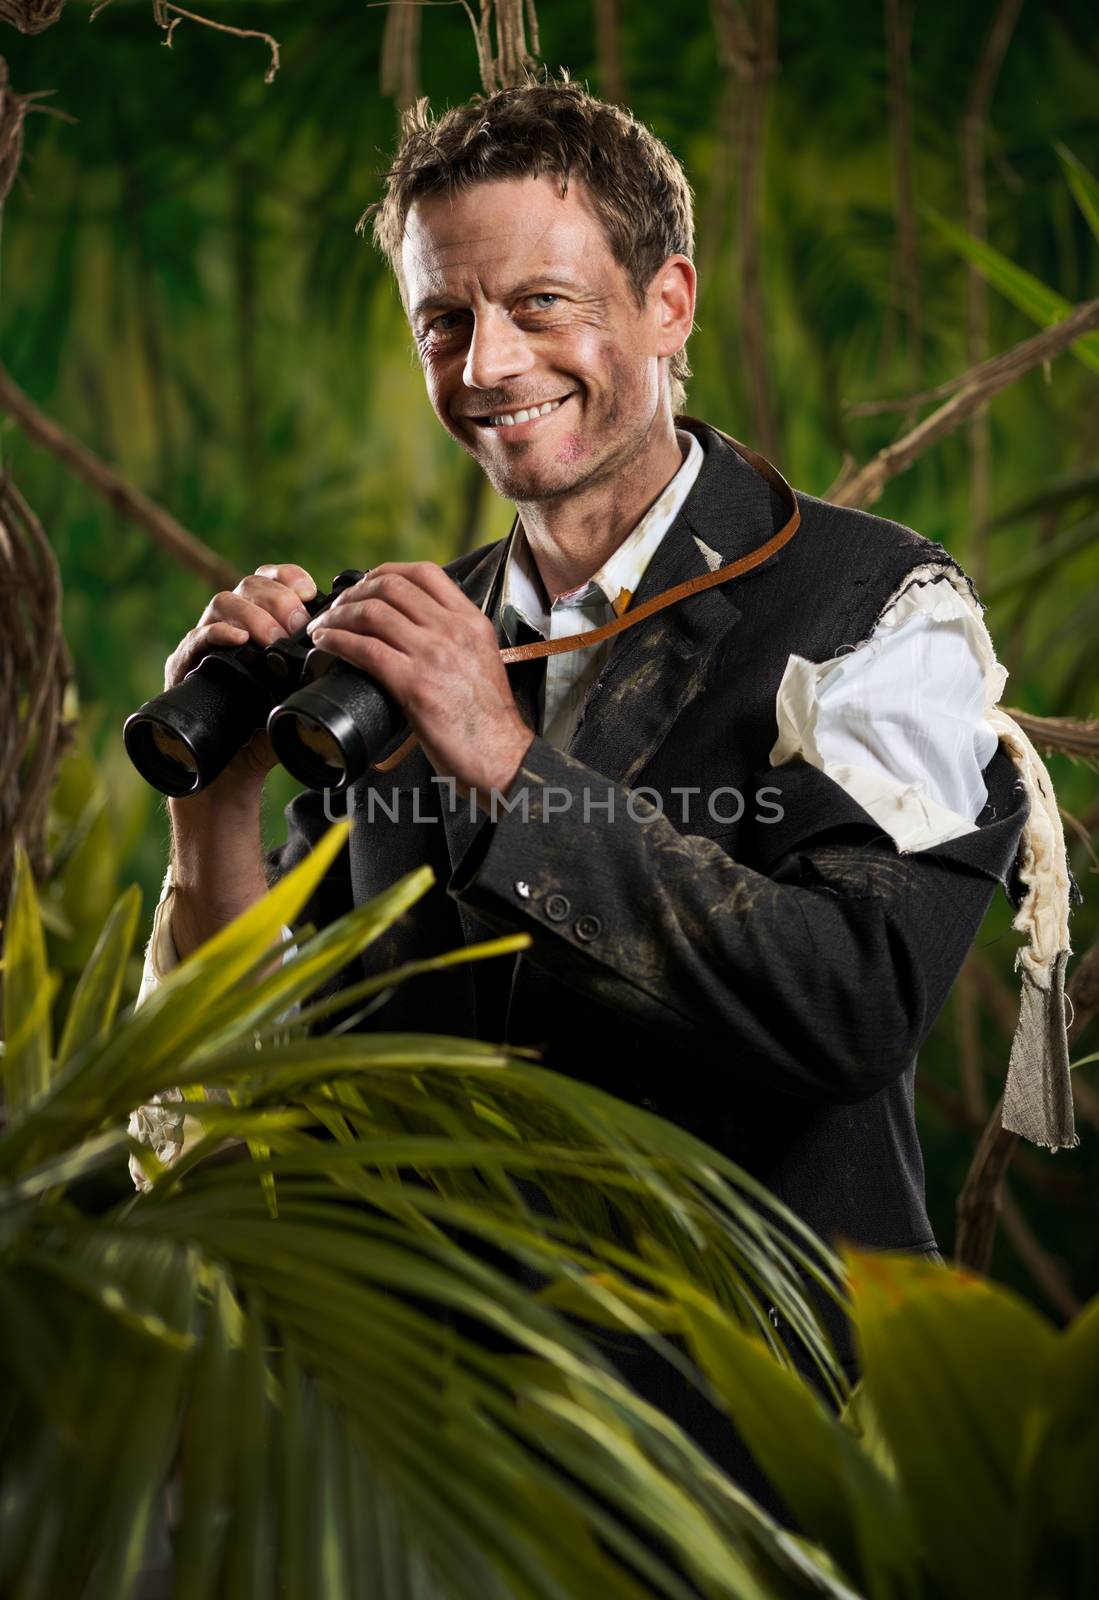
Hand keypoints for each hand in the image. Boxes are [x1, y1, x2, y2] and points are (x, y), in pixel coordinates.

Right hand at [165, 562, 317, 796]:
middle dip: (276, 597)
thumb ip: (317, 678)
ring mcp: (205, 647)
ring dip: (252, 613)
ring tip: (272, 637)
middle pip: (248, 585)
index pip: (271, 581)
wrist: (230, 778)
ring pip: (221, 602)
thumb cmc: (265, 738)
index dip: (289, 578)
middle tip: (295, 625)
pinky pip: (195, 639)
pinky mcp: (183, 669)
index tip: (311, 591)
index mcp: (260, 628)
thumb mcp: (299, 701)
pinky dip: (218, 633)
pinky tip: (239, 638)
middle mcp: (231, 630)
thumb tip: (354, 665)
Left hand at [307, 561, 532, 807]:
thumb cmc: (488, 719)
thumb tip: (414, 631)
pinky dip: (337, 642)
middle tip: (336, 608)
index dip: (385, 571)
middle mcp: (454, 630)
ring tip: (324, 627)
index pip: (424, 573)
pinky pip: (365, 649)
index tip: (365, 584)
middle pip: (391, 587)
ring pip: (373, 613)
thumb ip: (454, 640)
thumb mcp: (481, 661)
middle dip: (354, 593)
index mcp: (472, 622)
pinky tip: (325, 645)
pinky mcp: (414, 684)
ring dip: (338, 616)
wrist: (501, 756)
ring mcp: (434, 655)